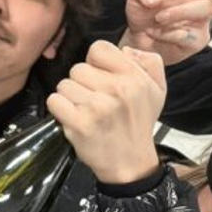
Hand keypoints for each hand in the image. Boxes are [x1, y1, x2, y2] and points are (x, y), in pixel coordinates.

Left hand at [47, 42, 165, 183]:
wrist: (131, 162)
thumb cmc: (139, 123)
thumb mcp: (156, 89)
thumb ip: (149, 61)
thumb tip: (126, 49)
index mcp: (133, 76)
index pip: (98, 48)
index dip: (95, 62)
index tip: (100, 77)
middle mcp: (117, 89)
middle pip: (78, 68)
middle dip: (82, 83)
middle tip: (95, 100)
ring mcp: (97, 107)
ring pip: (64, 84)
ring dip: (70, 97)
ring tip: (85, 110)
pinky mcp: (80, 123)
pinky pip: (55, 101)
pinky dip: (60, 109)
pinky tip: (74, 117)